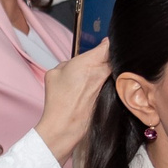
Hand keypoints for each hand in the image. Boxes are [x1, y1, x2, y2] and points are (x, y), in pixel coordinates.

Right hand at [35, 41, 110, 162]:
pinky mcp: (111, 97)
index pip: (108, 44)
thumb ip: (67, 63)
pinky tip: (95, 89)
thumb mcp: (54, 73)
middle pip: (113, 57)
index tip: (105, 42)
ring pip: (113, 71)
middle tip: (99, 59)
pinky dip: (107, 84)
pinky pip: (112, 84)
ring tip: (95, 76)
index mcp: (90, 62)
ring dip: (107, 71)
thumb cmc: (58, 100)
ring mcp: (109, 85)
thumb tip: (75, 64)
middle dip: (108, 57)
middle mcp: (103, 72)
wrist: (65, 125)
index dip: (108, 42)